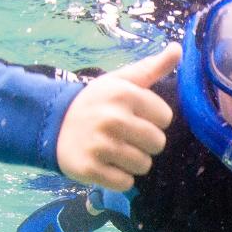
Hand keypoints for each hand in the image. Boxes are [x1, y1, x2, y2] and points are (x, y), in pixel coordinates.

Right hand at [56, 43, 179, 190]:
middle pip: (158, 144)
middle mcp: (112, 119)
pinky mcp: (89, 169)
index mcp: (123, 94)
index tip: (135, 117)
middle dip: (146, 143)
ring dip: (133, 162)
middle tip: (125, 137)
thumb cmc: (95, 102)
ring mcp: (100, 145)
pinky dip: (118, 178)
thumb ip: (152, 67)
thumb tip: (179, 48)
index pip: (165, 117)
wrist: (52, 124)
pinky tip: (106, 164)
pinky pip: (125, 183)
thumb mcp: (121, 80)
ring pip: (143, 165)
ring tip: (115, 150)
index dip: (153, 120)